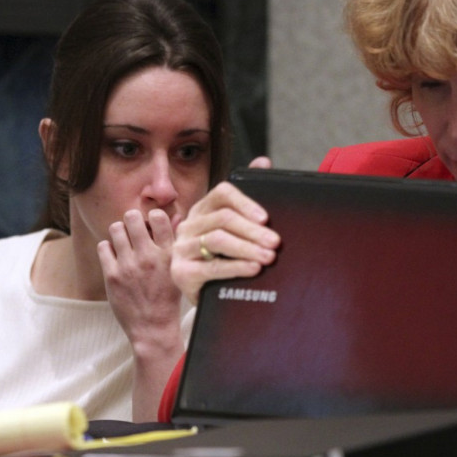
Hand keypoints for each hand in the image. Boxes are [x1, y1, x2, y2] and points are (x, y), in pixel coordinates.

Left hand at [97, 208, 181, 344]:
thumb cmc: (168, 298)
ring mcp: (129, 266)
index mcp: (168, 254)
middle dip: (132, 220)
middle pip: (132, 217)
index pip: (158, 217)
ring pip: (115, 229)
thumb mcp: (177, 268)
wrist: (153, 328)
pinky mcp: (112, 276)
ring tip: (123, 242)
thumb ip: (175, 241)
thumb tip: (176, 216)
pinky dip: (108, 248)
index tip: (151, 224)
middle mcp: (149, 256)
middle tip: (133, 229)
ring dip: (119, 232)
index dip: (152, 216)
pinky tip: (115, 256)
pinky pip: (103, 246)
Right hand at [170, 156, 280, 304]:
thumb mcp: (235, 230)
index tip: (266, 218)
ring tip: (268, 257)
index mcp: (202, 210)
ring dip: (247, 248)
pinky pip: (211, 267)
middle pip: (222, 219)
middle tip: (275, 242)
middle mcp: (188, 226)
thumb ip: (247, 198)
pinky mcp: (181, 273)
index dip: (245, 202)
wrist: (206, 295)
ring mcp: (181, 249)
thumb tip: (263, 161)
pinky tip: (253, 269)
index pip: (221, 194)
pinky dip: (236, 267)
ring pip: (217, 240)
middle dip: (252, 231)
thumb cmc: (224, 258)